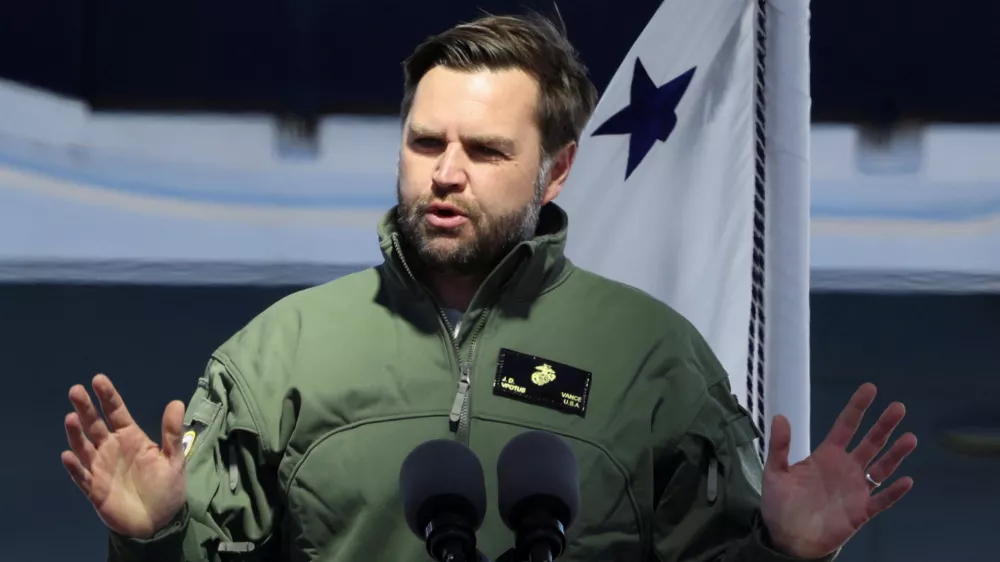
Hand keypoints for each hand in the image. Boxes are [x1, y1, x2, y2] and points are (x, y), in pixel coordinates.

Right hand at [61, 374, 187, 538]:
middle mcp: (112, 448)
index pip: (116, 412)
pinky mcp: (95, 489)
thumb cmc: (166, 488)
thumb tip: (176, 402)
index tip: (98, 379)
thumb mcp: (174, 459)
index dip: (108, 396)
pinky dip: (75, 466)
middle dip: (85, 408)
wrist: (158, 521)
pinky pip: (82, 476)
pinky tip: (69, 455)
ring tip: (71, 418)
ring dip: (76, 433)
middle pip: (95, 425)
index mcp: (131, 438)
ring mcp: (101, 468)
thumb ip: (172, 433)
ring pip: (84, 447)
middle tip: (76, 390)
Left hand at [760, 383, 916, 558]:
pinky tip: (906, 480)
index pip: (845, 426)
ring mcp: (856, 489)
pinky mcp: (861, 511)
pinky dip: (894, 491)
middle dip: (884, 425)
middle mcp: (846, 468)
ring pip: (882, 467)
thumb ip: (780, 446)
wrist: (787, 538)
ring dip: (895, 454)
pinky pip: (882, 499)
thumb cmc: (780, 504)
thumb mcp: (775, 472)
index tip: (870, 388)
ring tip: (910, 438)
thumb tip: (780, 416)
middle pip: (870, 442)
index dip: (857, 407)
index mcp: (826, 455)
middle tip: (898, 407)